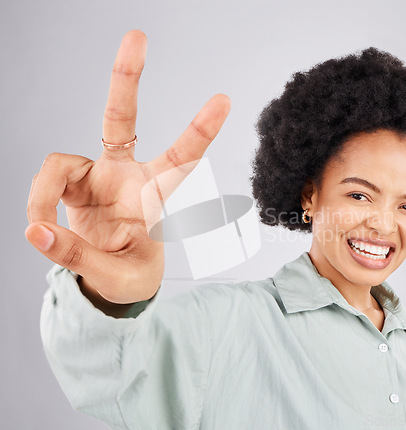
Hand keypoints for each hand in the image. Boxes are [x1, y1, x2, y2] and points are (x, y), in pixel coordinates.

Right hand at [25, 30, 230, 304]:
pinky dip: (37, 204)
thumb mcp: (114, 276)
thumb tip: (34, 230)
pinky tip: (41, 229)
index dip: (199, 132)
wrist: (115, 280)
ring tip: (42, 231)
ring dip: (44, 195)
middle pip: (122, 120)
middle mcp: (127, 177)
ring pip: (60, 160)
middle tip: (137, 36)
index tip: (223, 100)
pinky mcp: (72, 184)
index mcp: (154, 198)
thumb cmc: (129, 275)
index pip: (181, 160)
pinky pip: (45, 181)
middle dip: (126, 80)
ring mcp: (97, 177)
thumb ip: (77, 256)